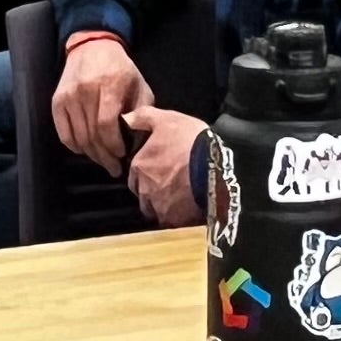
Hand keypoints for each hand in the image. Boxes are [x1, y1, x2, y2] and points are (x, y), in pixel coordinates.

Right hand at [51, 31, 147, 171]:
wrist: (92, 47)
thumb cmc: (120, 69)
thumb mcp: (139, 85)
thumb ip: (141, 111)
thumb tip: (138, 140)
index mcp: (108, 85)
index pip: (106, 124)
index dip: (113, 144)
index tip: (122, 154)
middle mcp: (85, 91)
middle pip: (92, 134)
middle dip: (104, 156)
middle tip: (114, 168)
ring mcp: (68, 96)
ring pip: (78, 137)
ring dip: (91, 154)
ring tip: (103, 161)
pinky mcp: (57, 101)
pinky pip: (63, 133)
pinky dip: (74, 146)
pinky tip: (85, 150)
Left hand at [127, 107, 207, 225]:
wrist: (215, 165)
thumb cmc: (190, 140)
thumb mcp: (167, 119)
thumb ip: (143, 117)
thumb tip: (125, 118)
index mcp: (139, 167)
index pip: (134, 176)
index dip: (146, 174)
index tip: (159, 171)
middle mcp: (145, 189)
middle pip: (143, 196)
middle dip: (152, 193)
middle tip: (169, 186)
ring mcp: (160, 206)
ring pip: (156, 211)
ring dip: (164, 207)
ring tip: (180, 201)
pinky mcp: (176, 220)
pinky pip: (173, 222)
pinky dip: (178, 218)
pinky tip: (189, 211)